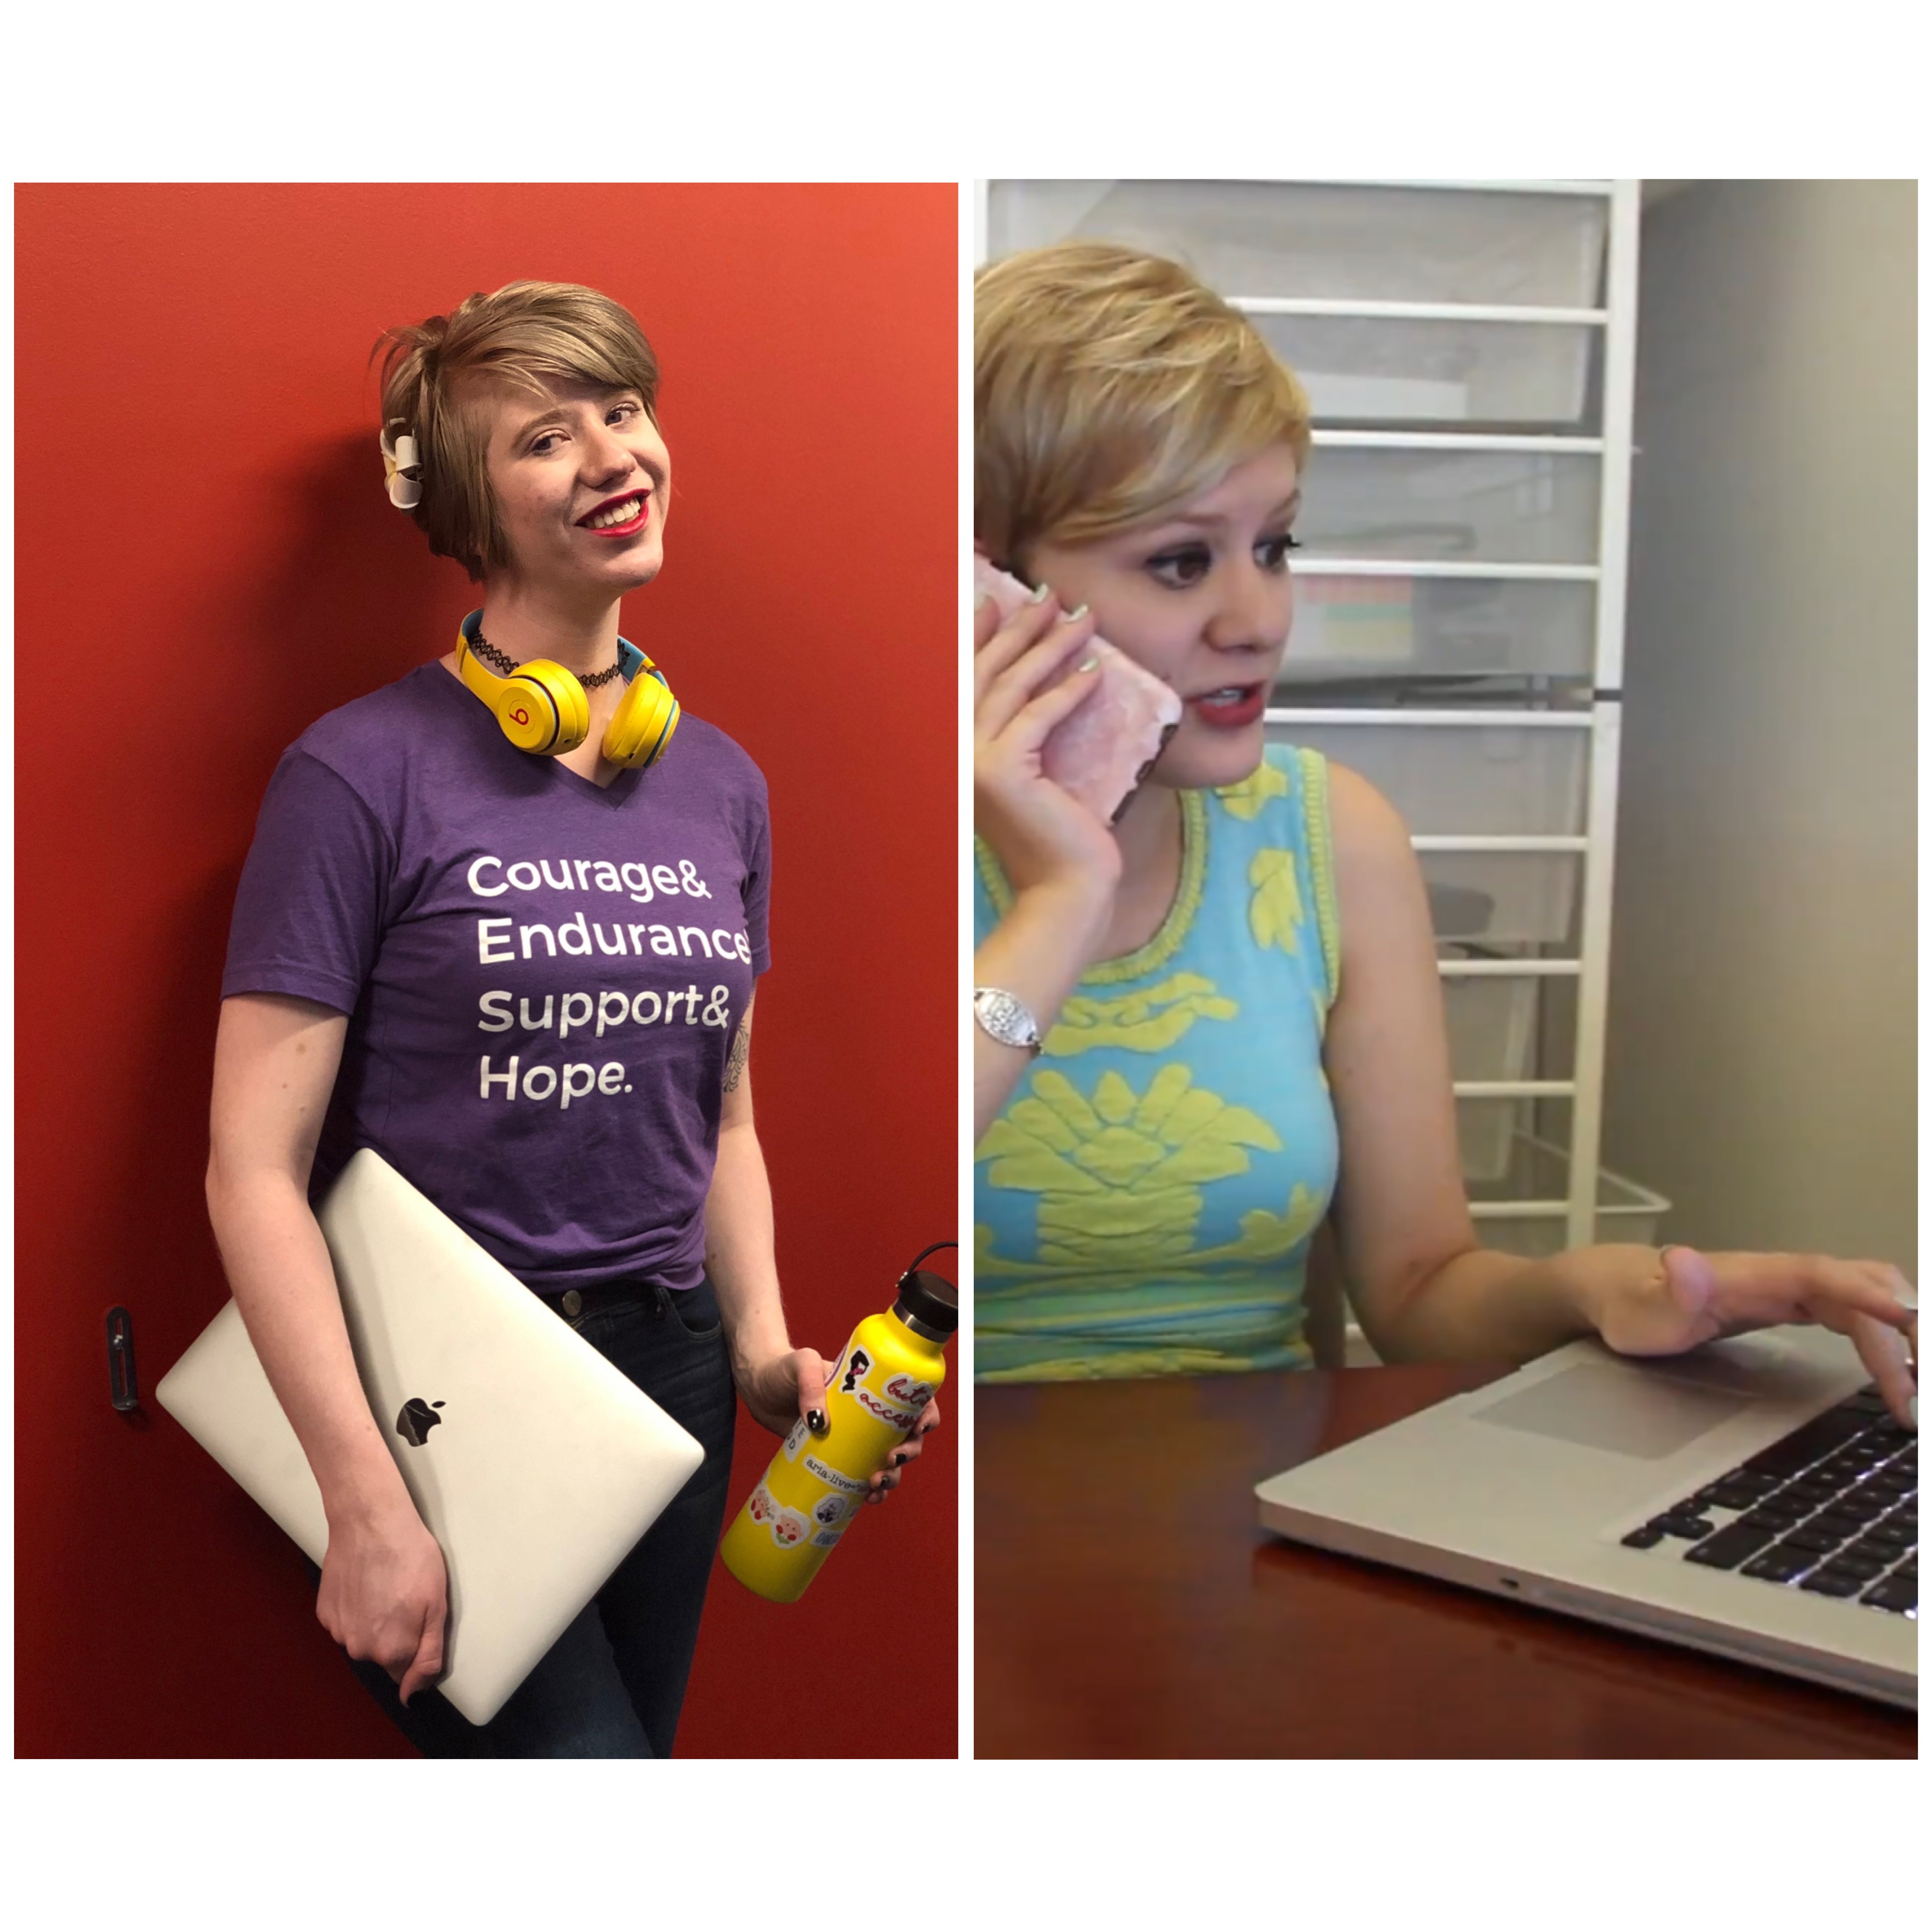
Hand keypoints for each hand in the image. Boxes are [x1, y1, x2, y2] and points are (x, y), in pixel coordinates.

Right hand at [316, 1499, 449, 1706]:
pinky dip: (356, 1609)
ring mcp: (338, 1631)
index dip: (418, 1649)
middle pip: (384, 1655)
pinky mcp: (324, 1612)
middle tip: (405, 1597)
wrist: (369, 1522)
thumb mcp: (437, 1605)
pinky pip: (346, 1622)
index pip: (407, 1672)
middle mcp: (360, 1649)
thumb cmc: (411, 1557)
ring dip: (375, 1622)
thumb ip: (428, 1655)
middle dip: (397, 1635)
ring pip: (364, 1639)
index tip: (420, 1621)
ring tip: (385, 1587)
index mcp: (391, 1651)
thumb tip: (412, 1694)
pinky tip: (366, 1583)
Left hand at [734, 1346, 940, 1504]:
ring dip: (893, 1477)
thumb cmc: (783, 1369)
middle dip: (909, 1452)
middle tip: (891, 1460)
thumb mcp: (800, 1365)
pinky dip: (871, 1492)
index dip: (926, 1414)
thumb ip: (809, 1384)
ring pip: (889, 1461)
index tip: (919, 1428)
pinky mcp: (837, 1456)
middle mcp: (869, 1414)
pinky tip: (866, 1500)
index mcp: (872, 1387)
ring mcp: (855, 1438)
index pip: (912, 1397)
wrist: (758, 1388)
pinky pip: (862, 1477)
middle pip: (907, 1436)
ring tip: (875, 1485)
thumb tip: (820, 1422)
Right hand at [973, 588, 1122, 914]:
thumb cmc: (1057, 838)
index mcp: (957, 753)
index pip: (965, 680)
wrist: (1065, 891)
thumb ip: (1026, 733)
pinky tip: (1094, 671)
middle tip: (1049, 596)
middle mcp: (955, 754)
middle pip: (986, 673)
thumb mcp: (1035, 775)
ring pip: (1013, 687)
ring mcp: (974, 763)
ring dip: (1049, 646)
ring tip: (1081, 618)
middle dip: (1019, 628)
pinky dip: (1069, 690)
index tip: (1001, 596)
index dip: (979, 634)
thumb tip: (1049, 676)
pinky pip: (1040, 716)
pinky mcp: (1003, 773)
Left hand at [1592, 1245, 1917, 1424]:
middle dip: (1903, 1329)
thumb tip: (1684, 1261)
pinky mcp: (1797, 1305)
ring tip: (1918, 1385)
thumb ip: (1669, 1290)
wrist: (1620, 1292)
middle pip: (1863, 1287)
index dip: (1866, 1295)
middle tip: (1919, 1385)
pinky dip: (1886, 1336)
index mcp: (1756, 1274)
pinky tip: (1902, 1368)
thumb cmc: (1635, 1304)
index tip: (1906, 1319)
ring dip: (1902, 1335)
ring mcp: (1793, 1289)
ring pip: (1868, 1299)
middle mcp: (1783, 1275)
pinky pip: (1857, 1315)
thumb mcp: (1645, 1307)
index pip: (1823, 1277)